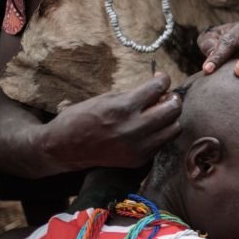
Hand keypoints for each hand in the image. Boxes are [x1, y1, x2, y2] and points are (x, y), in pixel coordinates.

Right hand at [42, 74, 181, 171]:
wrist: (64, 148)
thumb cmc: (83, 117)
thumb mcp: (107, 98)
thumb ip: (135, 95)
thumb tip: (159, 89)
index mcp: (123, 108)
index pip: (158, 88)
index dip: (163, 79)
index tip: (161, 78)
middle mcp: (133, 128)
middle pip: (173, 109)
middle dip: (173, 98)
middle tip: (166, 96)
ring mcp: (138, 147)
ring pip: (174, 128)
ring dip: (170, 118)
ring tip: (159, 113)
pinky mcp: (139, 160)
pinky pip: (162, 143)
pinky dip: (160, 133)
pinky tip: (149, 128)